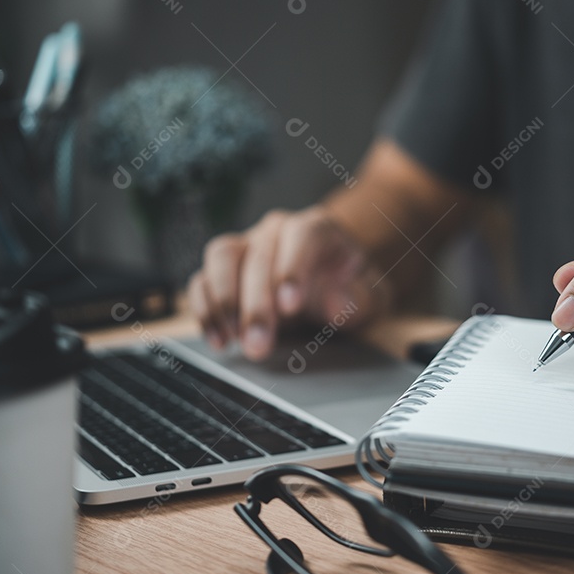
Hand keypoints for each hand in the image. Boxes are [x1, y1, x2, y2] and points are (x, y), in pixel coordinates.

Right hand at [187, 207, 387, 359]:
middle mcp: (277, 230)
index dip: (293, 268)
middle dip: (256, 304)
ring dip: (224, 301)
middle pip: (259, 254)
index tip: (290, 306)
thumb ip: (359, 298)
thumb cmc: (350, 287)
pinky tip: (218, 338)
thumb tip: (337, 301)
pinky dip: (205, 310)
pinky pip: (203, 279)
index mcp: (318, 229)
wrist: (332, 284)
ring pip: (222, 257)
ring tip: (234, 339)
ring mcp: (247, 245)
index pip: (302, 235)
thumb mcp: (370, 297)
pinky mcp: (224, 268)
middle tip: (259, 344)